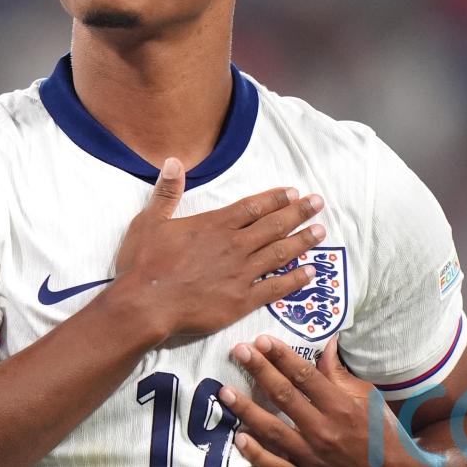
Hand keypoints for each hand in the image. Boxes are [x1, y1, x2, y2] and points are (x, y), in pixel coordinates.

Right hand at [112, 157, 326, 337]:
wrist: (146, 304)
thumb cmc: (144, 263)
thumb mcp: (150, 221)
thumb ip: (167, 192)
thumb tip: (173, 162)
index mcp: (214, 224)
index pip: (253, 207)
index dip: (275, 198)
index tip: (294, 192)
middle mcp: (234, 245)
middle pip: (274, 225)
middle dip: (299, 213)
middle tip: (319, 204)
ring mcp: (241, 273)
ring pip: (280, 253)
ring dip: (302, 241)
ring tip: (321, 232)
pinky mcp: (242, 300)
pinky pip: (276, 288)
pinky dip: (295, 279)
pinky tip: (310, 273)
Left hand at [218, 335, 415, 466]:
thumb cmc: (380, 433)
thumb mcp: (367, 399)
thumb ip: (339, 374)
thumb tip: (326, 343)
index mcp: (340, 407)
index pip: (305, 376)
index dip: (281, 357)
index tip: (262, 340)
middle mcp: (324, 430)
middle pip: (284, 396)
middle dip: (260, 371)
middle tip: (239, 351)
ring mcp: (312, 455)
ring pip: (273, 430)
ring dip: (246, 409)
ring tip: (225, 392)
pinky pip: (276, 465)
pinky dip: (256, 453)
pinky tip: (240, 438)